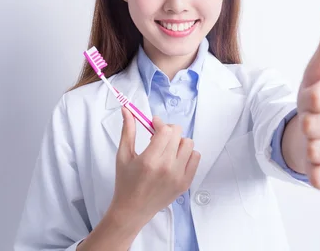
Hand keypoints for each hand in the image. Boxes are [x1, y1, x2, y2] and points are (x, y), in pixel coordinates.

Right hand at [108, 108, 200, 226]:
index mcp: (150, 160)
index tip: (153, 124)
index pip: (165, 131)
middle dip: (168, 130)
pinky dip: (187, 154)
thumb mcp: (123, 155)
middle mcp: (167, 168)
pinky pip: (195, 158)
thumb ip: (127, 130)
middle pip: (178, 134)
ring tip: (167, 148)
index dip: (159, 123)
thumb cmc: (125, 183)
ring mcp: (178, 176)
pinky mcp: (186, 183)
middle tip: (158, 136)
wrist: (132, 210)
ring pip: (189, 144)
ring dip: (178, 142)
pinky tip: (175, 158)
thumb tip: (127, 109)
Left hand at [297, 0, 319, 192]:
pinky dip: (315, 171)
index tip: (317, 99)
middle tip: (318, 122)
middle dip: (307, 124)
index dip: (306, 99)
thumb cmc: (319, 100)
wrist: (317, 138)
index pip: (317, 97)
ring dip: (309, 147)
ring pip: (318, 153)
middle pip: (316, 127)